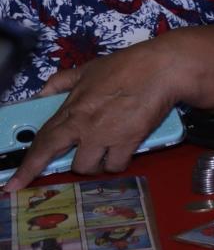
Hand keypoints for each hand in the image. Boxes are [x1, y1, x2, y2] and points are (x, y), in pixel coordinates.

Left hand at [8, 47, 185, 189]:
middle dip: (69, 166)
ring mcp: (106, 136)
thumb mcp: (87, 69)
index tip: (13, 184)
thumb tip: (41, 94)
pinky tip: (123, 150)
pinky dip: (118, 161)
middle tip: (80, 158)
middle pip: (67, 163)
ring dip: (96, 163)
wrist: (162, 69)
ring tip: (106, 150)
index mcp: (71, 110)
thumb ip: (61, 82)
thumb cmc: (127, 65)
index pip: (42, 143)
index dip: (27, 167)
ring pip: (90, 167)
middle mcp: (84, 127)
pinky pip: (116, 165)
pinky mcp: (129, 141)